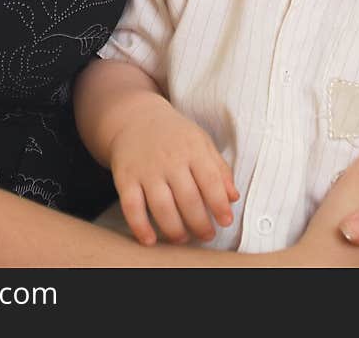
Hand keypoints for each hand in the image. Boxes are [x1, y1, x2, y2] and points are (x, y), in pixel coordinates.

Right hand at [109, 101, 238, 245]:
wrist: (135, 118)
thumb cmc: (174, 135)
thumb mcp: (201, 142)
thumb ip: (219, 169)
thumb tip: (233, 197)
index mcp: (192, 148)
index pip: (210, 180)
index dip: (220, 205)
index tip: (226, 221)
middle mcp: (169, 158)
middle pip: (188, 199)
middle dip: (200, 223)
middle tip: (206, 235)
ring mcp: (146, 169)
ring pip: (162, 207)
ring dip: (175, 229)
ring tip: (183, 237)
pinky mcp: (125, 178)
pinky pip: (132, 207)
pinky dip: (140, 227)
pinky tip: (150, 240)